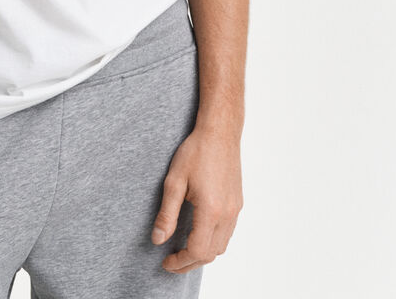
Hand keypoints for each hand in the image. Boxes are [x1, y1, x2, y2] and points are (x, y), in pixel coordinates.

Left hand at [150, 125, 243, 273]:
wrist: (219, 132)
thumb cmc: (196, 152)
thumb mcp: (174, 181)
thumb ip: (167, 214)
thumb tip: (158, 240)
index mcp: (211, 211)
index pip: (197, 251)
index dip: (181, 262)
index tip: (166, 261)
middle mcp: (227, 214)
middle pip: (211, 254)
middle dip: (190, 262)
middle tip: (171, 262)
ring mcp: (235, 209)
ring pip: (221, 246)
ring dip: (203, 254)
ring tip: (183, 251)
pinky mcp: (237, 203)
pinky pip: (227, 233)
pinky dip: (213, 241)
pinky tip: (198, 234)